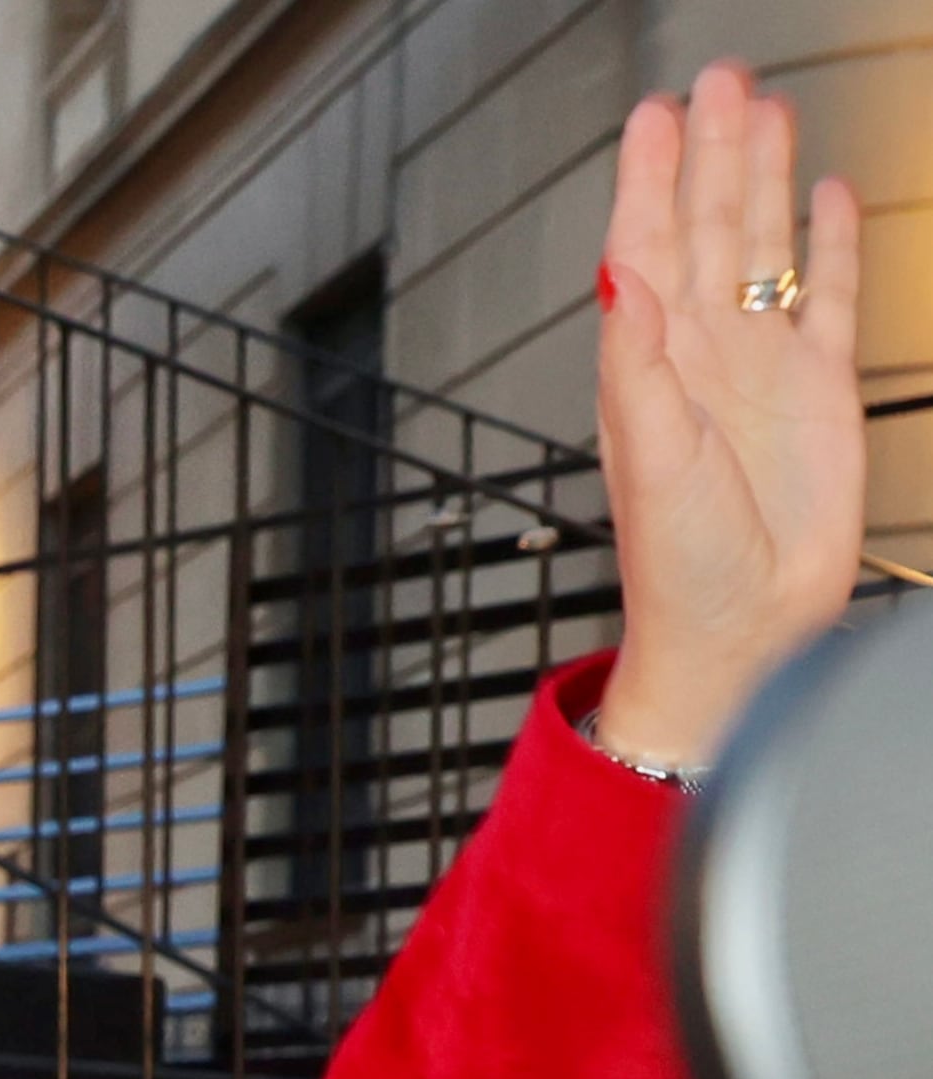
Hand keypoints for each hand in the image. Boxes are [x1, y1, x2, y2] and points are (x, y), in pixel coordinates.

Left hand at [592, 64, 864, 770]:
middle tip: (719, 80)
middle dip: (711, 153)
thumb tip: (619, 275)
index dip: (649, 179)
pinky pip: (829, 298)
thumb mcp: (647, 454)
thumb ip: (634, 360)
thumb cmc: (674, 561)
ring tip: (765, 109)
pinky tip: (826, 196)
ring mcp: (762, 365)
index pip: (644, 247)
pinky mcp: (819, 390)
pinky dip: (829, 245)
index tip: (653, 115)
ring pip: (764, 246)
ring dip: (763, 179)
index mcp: (648, 362)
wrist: (737, 627)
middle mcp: (702, 352)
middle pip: (707, 226)